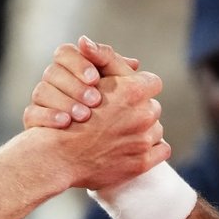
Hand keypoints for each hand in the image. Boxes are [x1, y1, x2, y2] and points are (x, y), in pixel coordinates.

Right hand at [22, 37, 144, 129]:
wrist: (85, 153)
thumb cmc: (111, 118)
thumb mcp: (122, 92)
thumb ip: (127, 78)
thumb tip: (135, 64)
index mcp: (71, 68)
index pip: (65, 53)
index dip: (79, 63)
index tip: (95, 79)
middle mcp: (53, 81)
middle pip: (53, 71)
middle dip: (76, 86)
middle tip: (95, 100)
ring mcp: (41, 101)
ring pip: (41, 90)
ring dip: (65, 101)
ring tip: (84, 116)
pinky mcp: (33, 120)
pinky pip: (31, 113)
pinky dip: (49, 117)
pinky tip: (66, 124)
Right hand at [33, 67, 169, 189]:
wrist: (57, 156)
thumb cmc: (68, 114)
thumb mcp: (87, 79)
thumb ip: (106, 59)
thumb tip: (123, 55)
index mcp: (133, 91)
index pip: (151, 82)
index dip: (138, 87)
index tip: (127, 94)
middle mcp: (144, 114)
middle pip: (153, 107)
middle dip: (139, 110)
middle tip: (118, 116)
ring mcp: (144, 140)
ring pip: (156, 129)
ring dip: (143, 130)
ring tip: (120, 134)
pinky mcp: (142, 162)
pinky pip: (162, 150)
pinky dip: (150, 149)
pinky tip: (132, 148)